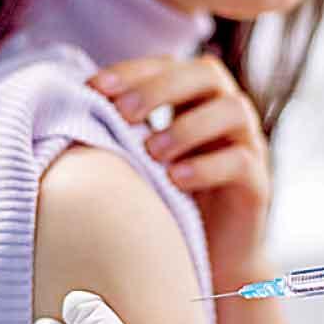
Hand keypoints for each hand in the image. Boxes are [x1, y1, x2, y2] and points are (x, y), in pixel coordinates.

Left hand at [88, 54, 271, 283]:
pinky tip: (175, 179)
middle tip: (123, 114)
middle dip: (161, 88)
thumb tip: (66, 106)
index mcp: (195, 97)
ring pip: (232, 110)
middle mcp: (226, 110)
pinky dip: (206, 166)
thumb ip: (118, 130)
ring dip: (187, 126)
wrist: (208, 259)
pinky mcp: (258, 183)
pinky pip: (241, 161)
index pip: (167, 64)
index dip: (132, 71)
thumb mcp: (137, 160)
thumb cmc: (164, 201)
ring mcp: (248, 144)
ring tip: (151, 152)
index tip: (94, 87)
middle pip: (205, 74)